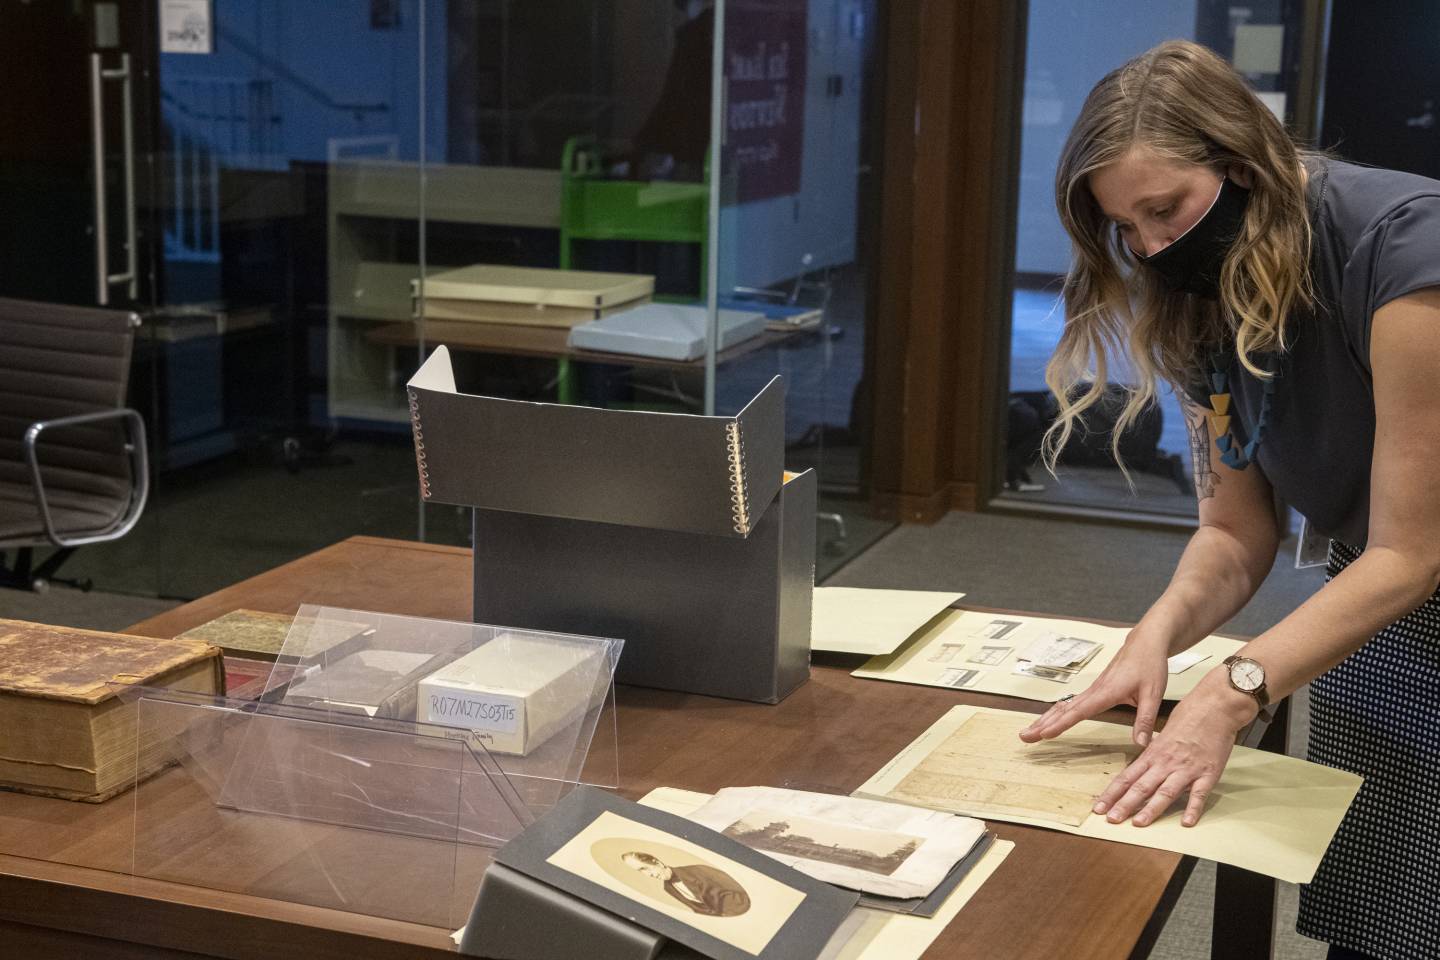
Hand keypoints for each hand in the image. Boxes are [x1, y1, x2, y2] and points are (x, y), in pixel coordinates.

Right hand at [1019, 627, 1170, 746]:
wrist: (1145, 643)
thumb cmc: (1149, 665)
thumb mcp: (1153, 694)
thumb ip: (1145, 720)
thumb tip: (1140, 744)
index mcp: (1106, 692)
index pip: (1079, 711)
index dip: (1061, 724)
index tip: (1045, 734)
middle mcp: (1094, 690)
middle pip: (1063, 709)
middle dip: (1042, 723)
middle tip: (1024, 736)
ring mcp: (1092, 689)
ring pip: (1063, 706)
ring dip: (1045, 718)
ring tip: (1029, 732)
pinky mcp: (1094, 689)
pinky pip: (1070, 703)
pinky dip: (1056, 713)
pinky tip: (1049, 719)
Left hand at [1092, 670, 1257, 827]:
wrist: (1214, 707)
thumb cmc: (1189, 717)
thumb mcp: (1162, 736)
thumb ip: (1152, 755)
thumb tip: (1141, 767)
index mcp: (1153, 754)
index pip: (1127, 777)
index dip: (1112, 793)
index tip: (1100, 807)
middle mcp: (1166, 763)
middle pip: (1141, 787)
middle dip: (1124, 805)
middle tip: (1111, 819)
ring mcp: (1186, 769)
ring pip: (1165, 792)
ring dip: (1151, 809)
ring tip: (1139, 823)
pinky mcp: (1208, 773)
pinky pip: (1199, 794)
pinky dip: (1193, 809)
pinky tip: (1187, 822)